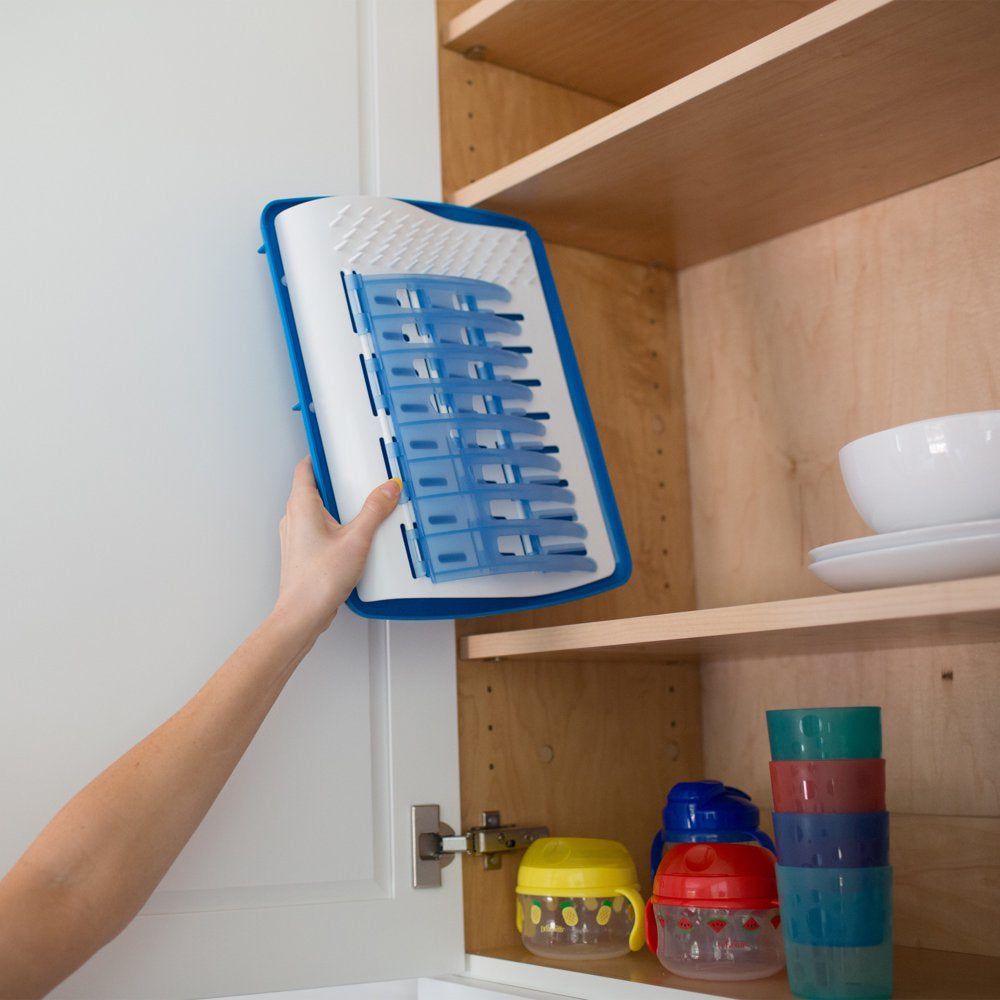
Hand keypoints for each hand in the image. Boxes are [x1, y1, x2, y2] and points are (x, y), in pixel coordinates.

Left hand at [273, 458, 400, 634]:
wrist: (302, 614)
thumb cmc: (317, 580)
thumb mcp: (357, 539)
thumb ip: (374, 510)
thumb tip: (388, 489)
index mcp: (301, 505)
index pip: (305, 467)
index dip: (321, 455)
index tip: (336, 449)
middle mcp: (293, 518)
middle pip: (312, 487)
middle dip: (336, 481)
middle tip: (358, 477)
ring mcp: (295, 536)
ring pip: (315, 509)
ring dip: (336, 505)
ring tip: (360, 507)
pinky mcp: (302, 552)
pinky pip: (318, 528)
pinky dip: (334, 525)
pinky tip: (353, 536)